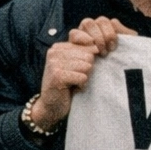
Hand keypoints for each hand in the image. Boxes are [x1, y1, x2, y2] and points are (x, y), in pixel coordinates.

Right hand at [32, 17, 136, 131]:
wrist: (52, 105)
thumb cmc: (68, 84)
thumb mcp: (76, 64)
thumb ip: (85, 52)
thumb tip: (97, 47)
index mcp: (59, 46)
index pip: (88, 44)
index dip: (90, 58)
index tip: (81, 68)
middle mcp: (54, 52)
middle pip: (89, 56)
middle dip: (87, 70)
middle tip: (75, 78)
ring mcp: (54, 63)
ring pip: (87, 66)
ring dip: (85, 78)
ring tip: (74, 82)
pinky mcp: (57, 76)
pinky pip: (83, 77)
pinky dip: (82, 85)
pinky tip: (73, 88)